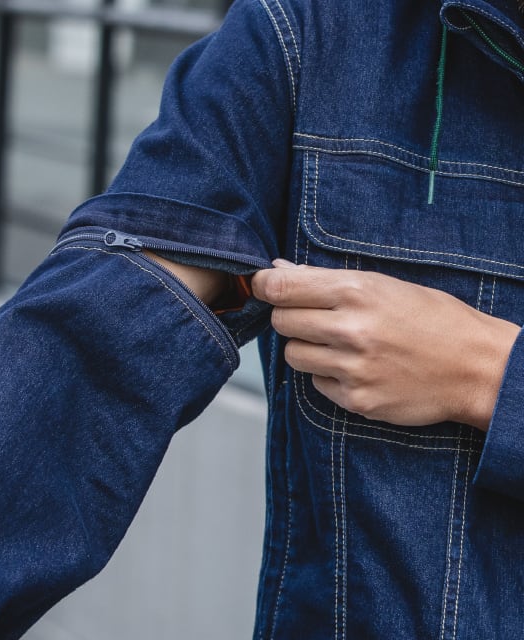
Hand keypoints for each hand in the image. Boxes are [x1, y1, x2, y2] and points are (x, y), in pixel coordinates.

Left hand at [252, 260, 519, 429]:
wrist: (476, 368)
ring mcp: (353, 369)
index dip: (264, 285)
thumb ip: (326, 280)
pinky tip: (354, 368)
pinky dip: (326, 375)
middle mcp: (351, 330)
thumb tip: (278, 271)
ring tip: (337, 344)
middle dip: (289, 317)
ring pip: (292, 355)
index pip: (281, 288)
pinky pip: (315, 384)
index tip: (262, 286)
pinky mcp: (356, 400)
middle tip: (311, 317)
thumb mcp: (384, 285)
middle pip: (281, 322)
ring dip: (305, 348)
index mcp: (357, 292)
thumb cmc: (432, 319)